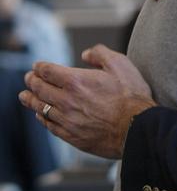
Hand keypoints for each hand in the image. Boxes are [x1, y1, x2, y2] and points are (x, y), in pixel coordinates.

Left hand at [19, 44, 155, 159]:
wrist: (137, 128)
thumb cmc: (131, 97)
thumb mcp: (120, 64)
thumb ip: (100, 54)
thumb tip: (86, 54)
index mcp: (76, 81)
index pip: (47, 71)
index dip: (39, 67)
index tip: (37, 66)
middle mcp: (66, 100)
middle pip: (39, 89)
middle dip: (31, 81)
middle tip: (29, 79)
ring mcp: (67, 120)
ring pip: (40, 108)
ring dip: (30, 100)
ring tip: (25, 96)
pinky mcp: (72, 136)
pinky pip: (50, 126)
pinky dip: (42, 119)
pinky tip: (41, 116)